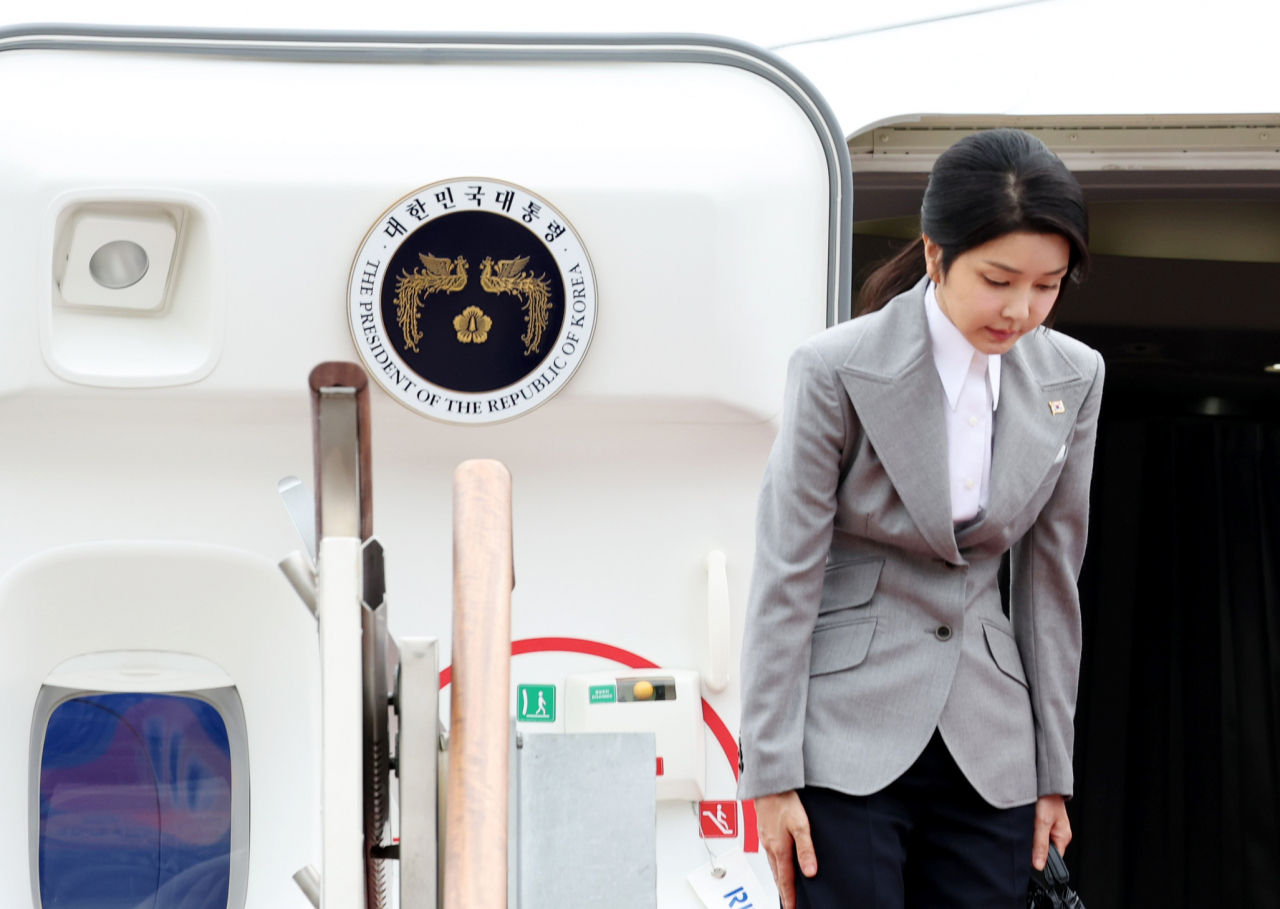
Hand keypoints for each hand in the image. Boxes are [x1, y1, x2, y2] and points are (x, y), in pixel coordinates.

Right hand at [755, 790, 816, 908]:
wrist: (768, 784)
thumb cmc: (784, 801)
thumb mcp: (800, 825)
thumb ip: (806, 849)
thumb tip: (810, 872)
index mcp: (779, 849)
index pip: (785, 880)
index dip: (789, 897)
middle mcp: (770, 847)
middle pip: (777, 876)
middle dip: (783, 892)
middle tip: (788, 904)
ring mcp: (766, 839)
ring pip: (773, 865)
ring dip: (778, 879)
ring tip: (784, 889)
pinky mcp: (764, 831)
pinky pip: (769, 854)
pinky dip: (775, 865)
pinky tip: (778, 862)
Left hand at [1032, 794, 1071, 870]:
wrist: (1047, 785)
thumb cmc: (1048, 800)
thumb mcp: (1042, 823)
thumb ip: (1040, 845)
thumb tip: (1039, 865)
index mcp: (1063, 837)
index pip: (1054, 858)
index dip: (1042, 860)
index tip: (1030, 858)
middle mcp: (1061, 834)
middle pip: (1047, 850)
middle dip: (1036, 849)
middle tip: (1027, 840)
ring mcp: (1055, 828)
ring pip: (1042, 841)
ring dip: (1034, 839)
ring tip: (1028, 830)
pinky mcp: (1048, 823)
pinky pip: (1041, 833)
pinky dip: (1034, 832)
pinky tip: (1029, 826)